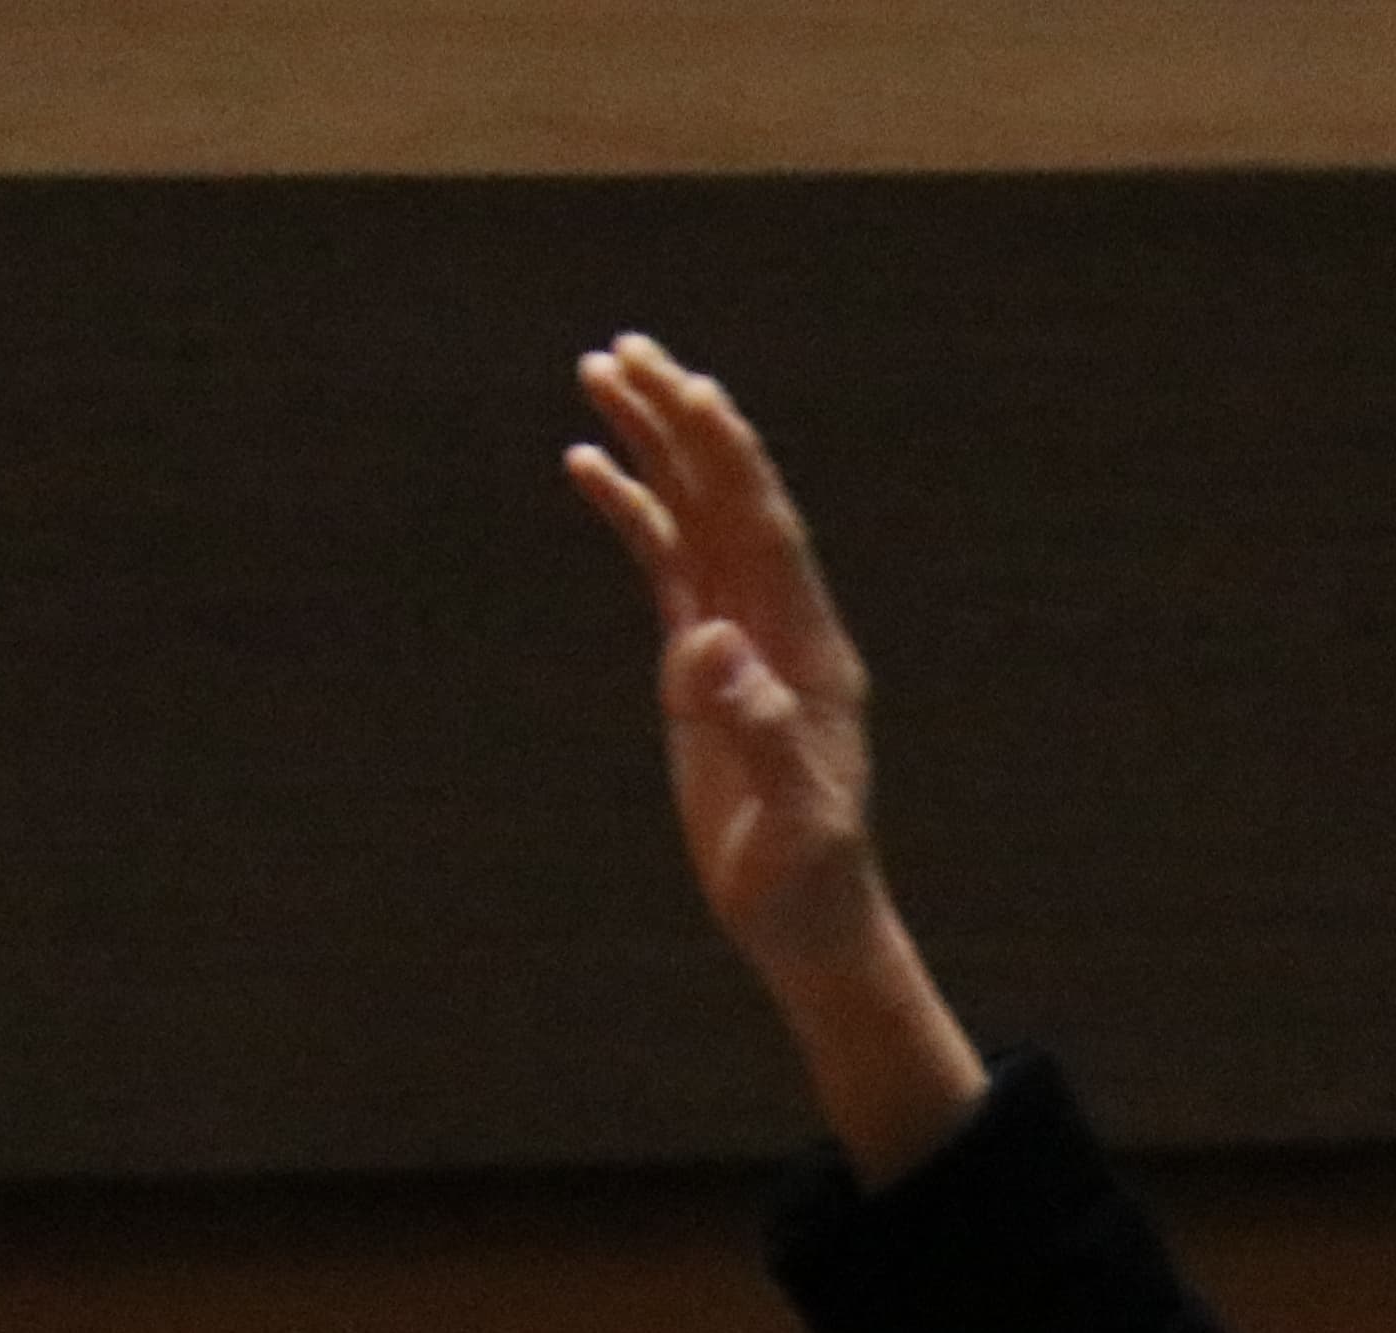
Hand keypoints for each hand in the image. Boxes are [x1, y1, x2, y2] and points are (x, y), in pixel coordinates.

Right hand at [563, 334, 982, 1178]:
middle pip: (728, 499)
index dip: (731, 459)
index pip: (766, 530)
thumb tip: (711, 642)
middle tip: (627, 349)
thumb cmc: (809, 880)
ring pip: (693, 517)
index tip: (691, 391)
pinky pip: (665, 565)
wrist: (805, 919)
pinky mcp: (702, 663)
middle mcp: (778, 623)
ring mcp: (739, 636)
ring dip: (654, 446)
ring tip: (602, 372)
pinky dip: (631, 511)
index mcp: (807, 647)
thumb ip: (760, 731)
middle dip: (682, 423)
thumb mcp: (794, 819)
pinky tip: (585, 464)